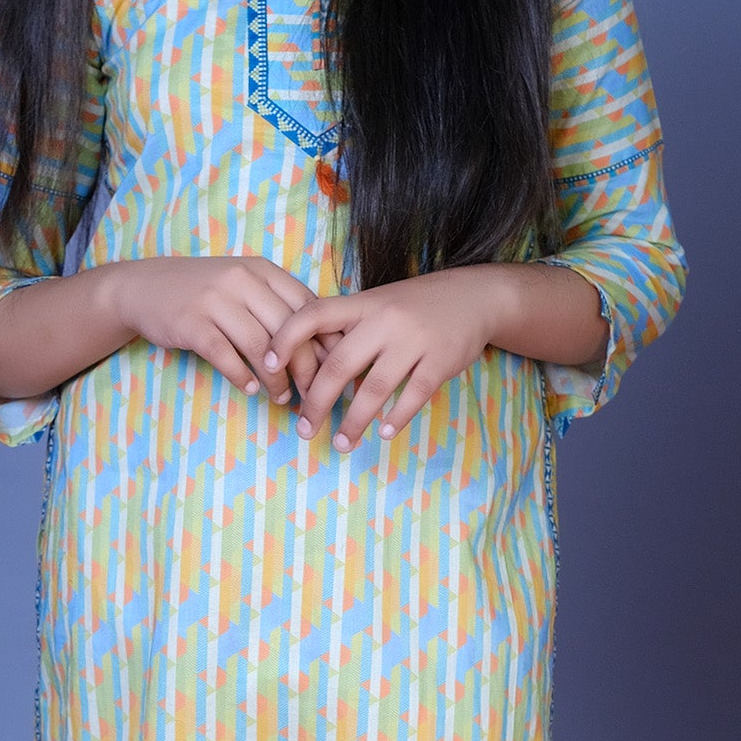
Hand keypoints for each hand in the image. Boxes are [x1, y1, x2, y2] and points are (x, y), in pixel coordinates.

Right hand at [112, 256, 323, 406]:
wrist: (144, 287)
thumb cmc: (205, 292)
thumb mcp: (244, 286)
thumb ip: (278, 307)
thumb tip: (322, 347)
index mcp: (262, 270)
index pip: (307, 305)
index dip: (324, 340)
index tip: (334, 369)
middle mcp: (241, 280)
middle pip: (288, 329)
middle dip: (305, 367)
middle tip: (312, 394)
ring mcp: (214, 300)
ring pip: (260, 346)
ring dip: (275, 379)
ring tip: (282, 397)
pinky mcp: (190, 322)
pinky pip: (224, 355)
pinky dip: (241, 376)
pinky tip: (249, 389)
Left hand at [276, 270, 510, 449]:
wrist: (473, 296)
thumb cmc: (413, 307)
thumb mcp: (377, 306)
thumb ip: (347, 332)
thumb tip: (312, 374)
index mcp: (362, 304)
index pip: (314, 315)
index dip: (285, 338)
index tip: (267, 365)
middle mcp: (385, 320)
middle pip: (339, 364)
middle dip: (316, 402)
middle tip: (303, 429)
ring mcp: (414, 340)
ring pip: (374, 388)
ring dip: (354, 422)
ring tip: (340, 443)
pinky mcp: (441, 360)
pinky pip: (413, 396)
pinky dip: (395, 419)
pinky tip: (382, 434)